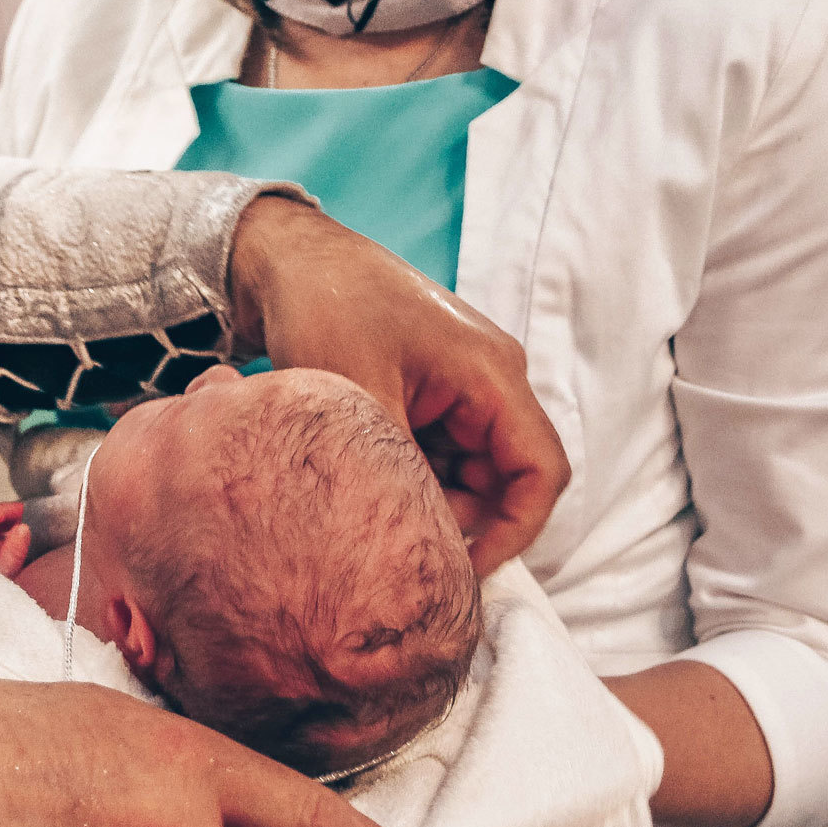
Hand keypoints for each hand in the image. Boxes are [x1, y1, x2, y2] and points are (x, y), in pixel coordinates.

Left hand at [225, 195, 563, 572]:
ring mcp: (464, 383)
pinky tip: (368, 472)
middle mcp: (492, 378)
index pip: (541, 472)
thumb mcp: (359, 399)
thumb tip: (420, 546)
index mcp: (493, 373)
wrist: (286, 257)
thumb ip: (401, 473)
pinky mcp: (434, 388)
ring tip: (372, 498)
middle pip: (506, 477)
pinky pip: (444, 449)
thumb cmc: (327, 307)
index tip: (461, 569)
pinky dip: (415, 470)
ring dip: (433, 493)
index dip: (513, 532)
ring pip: (473, 469)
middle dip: (460, 515)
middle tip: (397, 537)